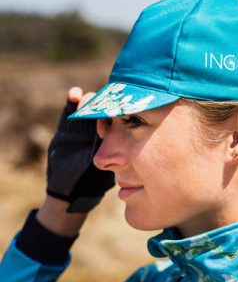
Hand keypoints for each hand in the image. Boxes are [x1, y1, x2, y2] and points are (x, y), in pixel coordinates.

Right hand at [46, 87, 115, 212]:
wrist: (69, 185)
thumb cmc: (92, 182)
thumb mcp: (107, 173)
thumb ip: (113, 163)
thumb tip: (123, 157)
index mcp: (113, 136)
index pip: (119, 118)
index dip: (120, 112)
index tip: (119, 111)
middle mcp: (100, 126)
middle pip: (106, 106)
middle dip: (105, 102)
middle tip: (103, 104)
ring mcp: (85, 122)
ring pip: (91, 102)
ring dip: (91, 99)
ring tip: (88, 101)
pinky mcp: (69, 119)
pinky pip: (72, 103)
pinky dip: (74, 96)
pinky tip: (75, 96)